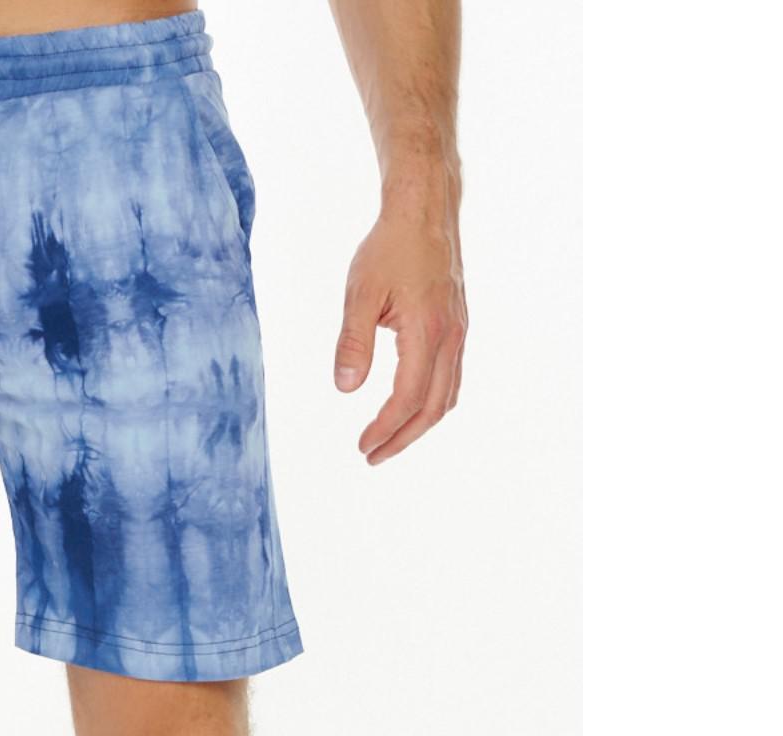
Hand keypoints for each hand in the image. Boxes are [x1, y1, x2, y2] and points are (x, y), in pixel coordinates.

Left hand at [334, 204, 466, 464]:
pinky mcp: (457, 326)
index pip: (408, 398)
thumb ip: (352, 342)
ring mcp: (458, 332)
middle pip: (433, 408)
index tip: (362, 446)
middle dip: (402, 438)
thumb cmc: (389, 247)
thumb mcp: (360, 292)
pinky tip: (408, 408)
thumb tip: (345, 389)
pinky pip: (450, 378)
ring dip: (418, 425)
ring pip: (446, 396)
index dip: (385, 428)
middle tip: (372, 456)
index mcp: (428, 331)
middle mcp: (451, 336)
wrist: (424, 211)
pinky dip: (430, 403)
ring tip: (388, 440)